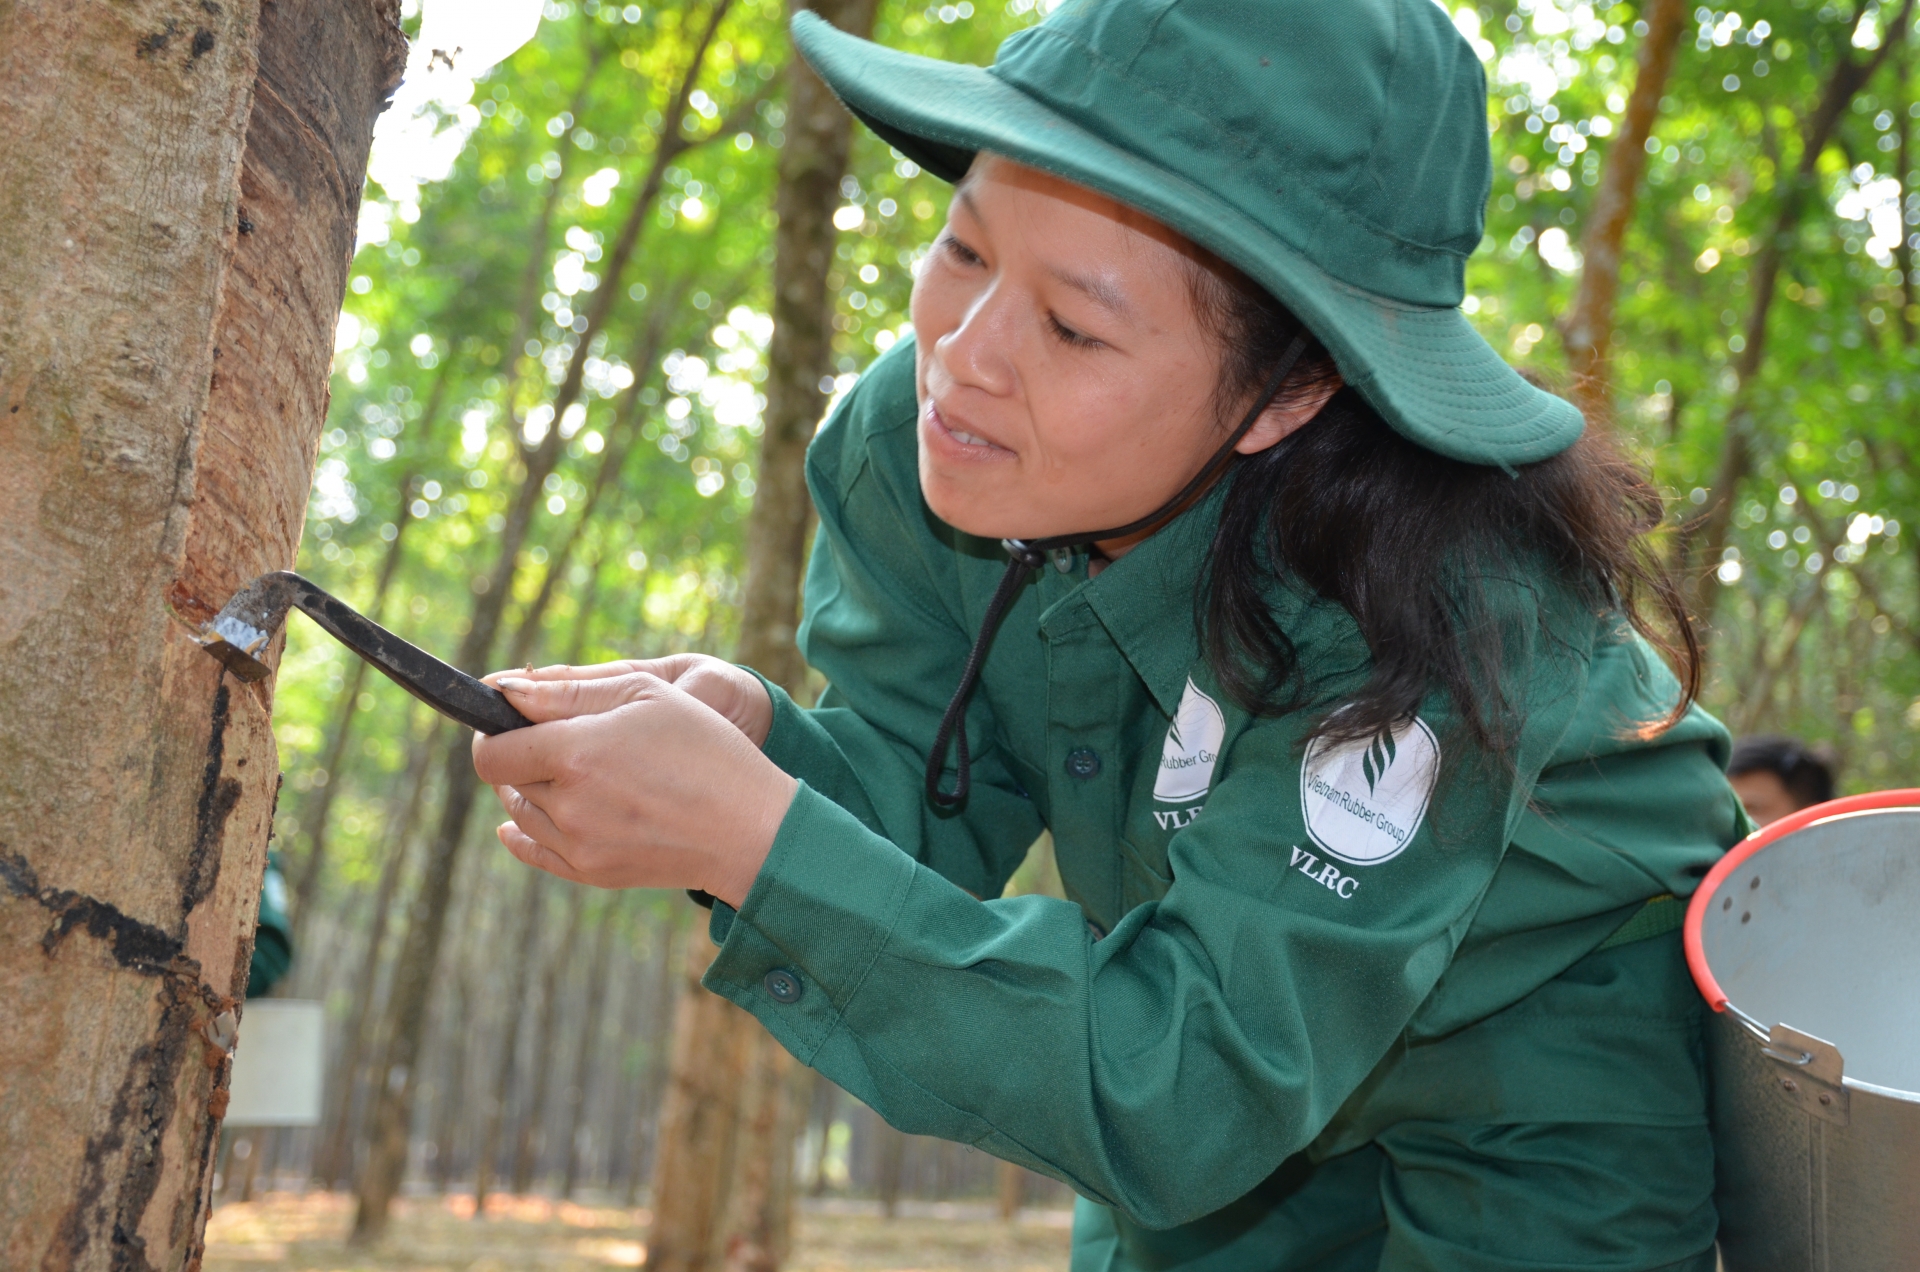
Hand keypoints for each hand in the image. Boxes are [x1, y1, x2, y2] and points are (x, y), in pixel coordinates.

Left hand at [472, 671, 797, 906]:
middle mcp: (568, 805)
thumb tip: (505, 689)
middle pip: (506, 779)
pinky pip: (534, 853)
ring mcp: (578, 845)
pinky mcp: (592, 873)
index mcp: (576, 753)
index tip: (510, 718)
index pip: (493, 749)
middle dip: (521, 755)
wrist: (750, 828)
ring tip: (567, 772)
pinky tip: (516, 825)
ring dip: (528, 789)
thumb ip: (568, 691)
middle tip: (555, 740)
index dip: (494, 729)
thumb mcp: (646, 696)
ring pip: (519, 814)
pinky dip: (520, 834)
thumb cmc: (707, 749)